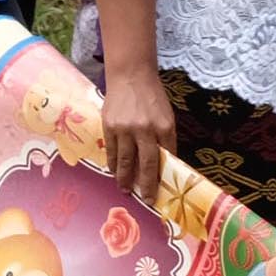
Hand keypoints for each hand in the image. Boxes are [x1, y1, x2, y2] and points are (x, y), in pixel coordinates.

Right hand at [101, 67, 178, 191]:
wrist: (130, 76)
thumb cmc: (151, 97)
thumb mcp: (166, 116)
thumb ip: (165, 138)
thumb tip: (164, 163)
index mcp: (164, 126)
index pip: (165, 157)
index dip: (162, 176)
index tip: (160, 191)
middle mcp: (145, 129)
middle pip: (146, 164)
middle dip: (146, 185)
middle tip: (146, 199)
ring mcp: (125, 128)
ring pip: (125, 161)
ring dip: (125, 178)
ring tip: (126, 190)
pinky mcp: (109, 126)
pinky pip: (111, 151)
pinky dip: (113, 164)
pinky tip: (114, 172)